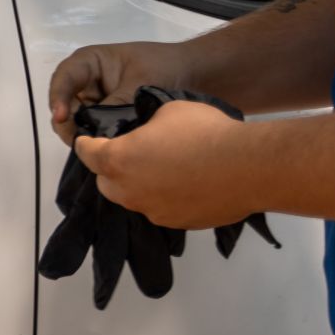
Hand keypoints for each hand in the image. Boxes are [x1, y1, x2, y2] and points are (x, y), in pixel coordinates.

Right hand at [47, 42, 189, 144]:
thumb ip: (117, 103)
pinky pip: (94, 130)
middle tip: (81, 142)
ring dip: (83, 134)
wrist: (196, 74)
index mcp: (90, 63)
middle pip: (65, 104)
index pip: (65, 78)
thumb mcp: (142, 81)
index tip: (61, 118)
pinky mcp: (107, 118)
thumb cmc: (167, 66)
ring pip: (77, 121)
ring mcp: (96, 102)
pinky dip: (97, 140)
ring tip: (97, 148)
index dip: (58, 97)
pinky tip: (107, 150)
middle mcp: (87, 83)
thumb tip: (98, 131)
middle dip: (69, 123)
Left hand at [72, 101, 265, 229]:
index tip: (87, 141)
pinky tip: (185, 185)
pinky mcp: (176, 222)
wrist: (248, 166)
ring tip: (163, 170)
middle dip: (111, 169)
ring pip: (133, 198)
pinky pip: (161, 209)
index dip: (86, 144)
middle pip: (106, 182)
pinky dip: (165, 198)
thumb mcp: (169, 111)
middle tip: (130, 154)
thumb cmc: (206, 132)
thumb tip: (149, 129)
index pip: (87, 153)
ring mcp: (152, 210)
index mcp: (118, 159)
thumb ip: (147, 122)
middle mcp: (128, 190)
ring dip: (139, 185)